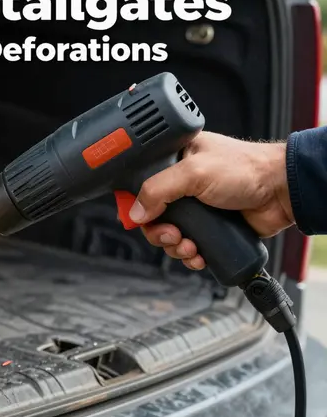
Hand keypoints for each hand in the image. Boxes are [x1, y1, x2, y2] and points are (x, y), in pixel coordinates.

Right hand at [129, 132, 293, 270]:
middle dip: (160, 233)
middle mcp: (184, 184)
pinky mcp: (210, 228)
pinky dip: (190, 256)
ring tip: (189, 247)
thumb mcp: (194, 173)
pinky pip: (188, 247)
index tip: (141, 219)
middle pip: (153, 216)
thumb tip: (135, 212)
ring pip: (170, 235)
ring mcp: (197, 208)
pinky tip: (198, 255)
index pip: (142, 185)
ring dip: (175, 248)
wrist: (281, 192)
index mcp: (176, 160)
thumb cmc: (246, 170)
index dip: (137, 204)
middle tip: (173, 235)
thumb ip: (158, 190)